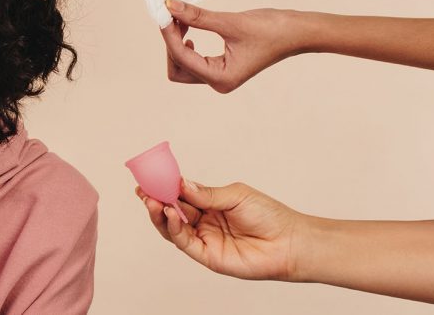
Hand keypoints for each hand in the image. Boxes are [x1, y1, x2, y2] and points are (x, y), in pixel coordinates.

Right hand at [137, 178, 304, 280]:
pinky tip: (169, 214)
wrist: (289, 242)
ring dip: (160, 214)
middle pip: (173, 210)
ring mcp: (205, 239)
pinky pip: (184, 241)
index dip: (164, 187)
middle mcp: (204, 221)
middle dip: (156, 199)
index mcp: (210, 204)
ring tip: (152, 201)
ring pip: (173, 227)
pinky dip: (173, 228)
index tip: (148, 178)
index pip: (181, 194)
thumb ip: (206, 193)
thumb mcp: (235, 195)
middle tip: (143, 190)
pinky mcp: (207, 255)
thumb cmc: (269, 216)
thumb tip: (181, 184)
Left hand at [161, 0, 299, 93]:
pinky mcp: (222, 67)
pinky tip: (190, 28)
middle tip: (173, 16)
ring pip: (183, 65)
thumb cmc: (271, 29)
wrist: (298, 33)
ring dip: (177, 43)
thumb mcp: (230, 21)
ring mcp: (220, 76)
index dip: (168, 34)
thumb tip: (169, 5)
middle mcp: (218, 82)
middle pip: (176, 68)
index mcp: (221, 78)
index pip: (181, 58)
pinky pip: (194, 60)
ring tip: (181, 19)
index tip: (164, 11)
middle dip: (170, 43)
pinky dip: (186, 44)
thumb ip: (197, 16)